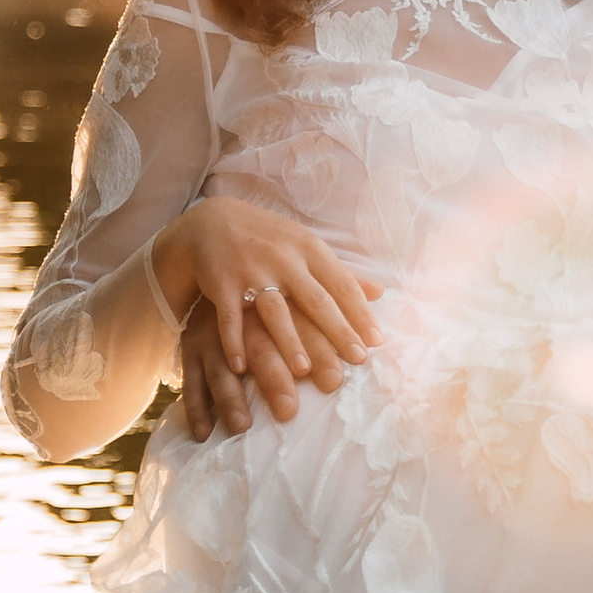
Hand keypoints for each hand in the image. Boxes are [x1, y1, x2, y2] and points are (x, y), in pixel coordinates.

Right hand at [151, 199, 376, 440]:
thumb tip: (380, 292)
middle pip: (316, 300)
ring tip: (304, 370)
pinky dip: (234, 342)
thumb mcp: (307, 246)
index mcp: (310, 250)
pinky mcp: (222, 283)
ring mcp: (253, 271)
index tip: (376, 342)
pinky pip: (230, 317)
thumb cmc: (269, 239)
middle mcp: (284, 260)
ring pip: (275, 310)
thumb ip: (341, 272)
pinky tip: (241, 367)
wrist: (212, 221)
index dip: (361, 314)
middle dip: (338, 331)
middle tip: (357, 359)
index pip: (342, 285)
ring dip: (289, 340)